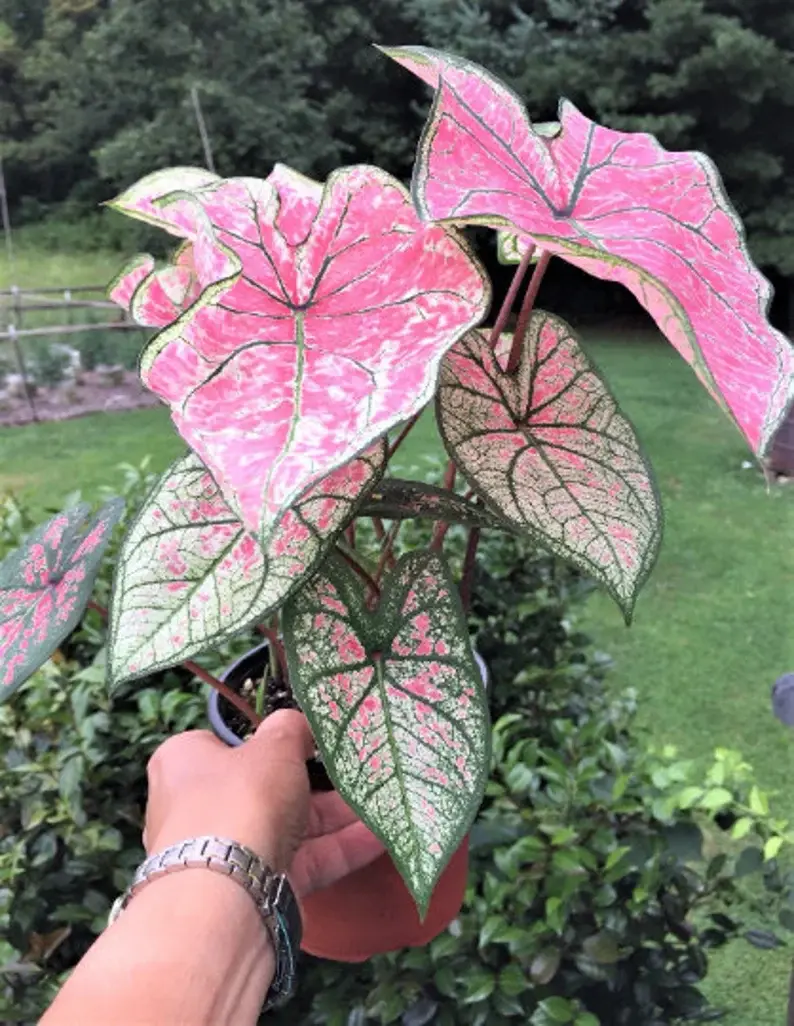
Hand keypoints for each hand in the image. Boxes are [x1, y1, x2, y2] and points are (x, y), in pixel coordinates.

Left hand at [144, 710, 383, 895]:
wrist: (227, 895)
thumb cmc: (241, 800)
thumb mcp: (275, 746)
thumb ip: (291, 729)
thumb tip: (299, 724)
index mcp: (185, 763)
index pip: (226, 744)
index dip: (266, 741)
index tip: (306, 739)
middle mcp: (199, 808)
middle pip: (264, 788)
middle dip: (317, 783)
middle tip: (357, 769)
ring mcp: (228, 852)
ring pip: (290, 826)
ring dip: (338, 816)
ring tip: (384, 801)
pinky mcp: (257, 888)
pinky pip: (305, 861)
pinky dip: (342, 848)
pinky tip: (382, 836)